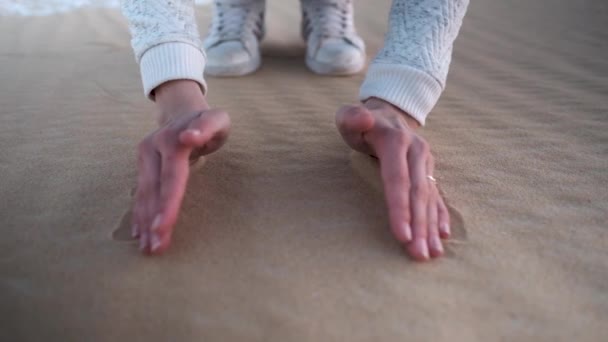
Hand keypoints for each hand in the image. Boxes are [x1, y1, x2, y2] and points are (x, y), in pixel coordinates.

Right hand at [133, 80, 230, 253]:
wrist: (183, 108)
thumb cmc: (208, 120)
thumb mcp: (217, 119)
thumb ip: (207, 126)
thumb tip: (189, 137)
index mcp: (172, 141)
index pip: (171, 177)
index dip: (167, 203)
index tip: (162, 228)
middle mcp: (153, 149)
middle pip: (154, 190)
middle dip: (154, 221)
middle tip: (156, 248)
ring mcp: (145, 158)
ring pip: (144, 194)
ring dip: (145, 222)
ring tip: (148, 248)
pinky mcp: (142, 165)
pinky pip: (141, 192)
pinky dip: (140, 214)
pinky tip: (139, 234)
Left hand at [336, 97, 449, 260]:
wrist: (389, 114)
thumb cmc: (361, 123)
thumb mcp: (349, 117)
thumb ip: (351, 118)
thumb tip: (362, 119)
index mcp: (397, 142)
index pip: (398, 180)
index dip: (400, 208)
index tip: (401, 235)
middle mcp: (417, 153)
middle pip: (417, 194)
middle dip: (419, 226)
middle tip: (418, 254)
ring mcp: (425, 163)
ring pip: (429, 199)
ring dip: (430, 227)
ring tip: (432, 253)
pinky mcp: (428, 172)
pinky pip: (436, 196)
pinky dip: (439, 216)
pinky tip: (442, 236)